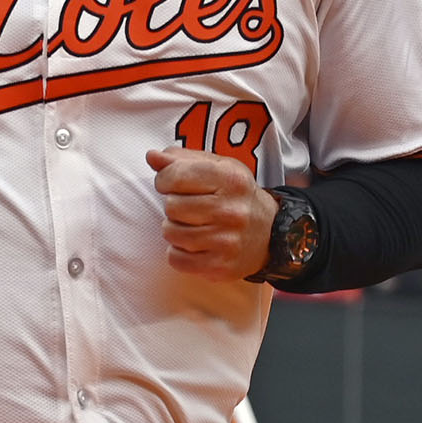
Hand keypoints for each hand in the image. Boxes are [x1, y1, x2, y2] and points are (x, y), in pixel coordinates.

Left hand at [149, 144, 277, 277]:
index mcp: (230, 179)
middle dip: (173, 206)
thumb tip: (152, 156)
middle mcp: (231, 210)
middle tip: (187, 209)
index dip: (164, 180)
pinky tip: (192, 246)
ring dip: (174, 230)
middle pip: (171, 206)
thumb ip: (183, 160)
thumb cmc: (235, 196)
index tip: (172, 184)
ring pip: (171, 234)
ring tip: (190, 226)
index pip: (176, 176)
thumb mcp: (217, 168)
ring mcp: (227, 241)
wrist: (270, 234)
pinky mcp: (220, 266)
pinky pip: (176, 259)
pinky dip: (178, 253)